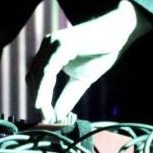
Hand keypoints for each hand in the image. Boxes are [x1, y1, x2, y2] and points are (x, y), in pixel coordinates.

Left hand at [28, 0, 151, 121]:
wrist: (118, 33)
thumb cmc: (101, 52)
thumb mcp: (81, 80)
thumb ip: (67, 96)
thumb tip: (57, 116)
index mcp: (50, 51)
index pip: (36, 76)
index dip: (38, 97)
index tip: (45, 116)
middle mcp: (48, 44)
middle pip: (34, 76)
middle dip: (37, 99)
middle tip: (46, 119)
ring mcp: (54, 42)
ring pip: (39, 74)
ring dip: (40, 97)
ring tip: (46, 115)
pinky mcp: (62, 44)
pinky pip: (49, 70)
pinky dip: (45, 88)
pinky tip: (44, 103)